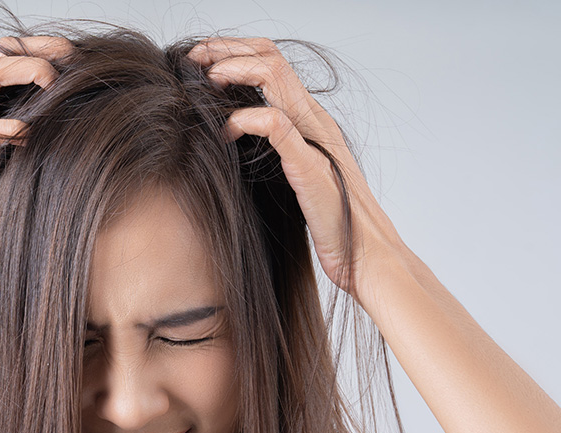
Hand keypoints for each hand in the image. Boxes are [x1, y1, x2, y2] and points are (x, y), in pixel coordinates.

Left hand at [186, 37, 410, 297]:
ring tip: (206, 79)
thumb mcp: (296, 177)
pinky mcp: (309, 165)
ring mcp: (314, 139)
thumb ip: (274, 153)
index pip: (272, 63)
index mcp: (311, 120)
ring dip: (234, 70)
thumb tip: (235, 140)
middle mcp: (315, 120)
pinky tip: (224, 130)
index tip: (201, 60)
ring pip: (274, 76)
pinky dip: (244, 119)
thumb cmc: (332, 224)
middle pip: (270, 58)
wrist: (366, 255)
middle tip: (194, 57)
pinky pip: (276, 124)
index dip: (235, 52)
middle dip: (227, 49)